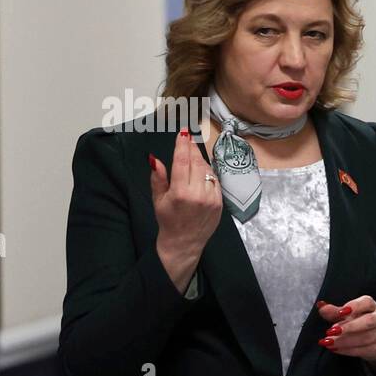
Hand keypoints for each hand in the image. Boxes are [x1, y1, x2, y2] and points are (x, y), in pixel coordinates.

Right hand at [152, 128, 222, 292]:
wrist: (184, 243)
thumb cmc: (168, 220)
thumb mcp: (158, 199)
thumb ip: (158, 177)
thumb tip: (155, 158)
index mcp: (181, 193)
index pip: (183, 162)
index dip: (183, 145)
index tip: (183, 133)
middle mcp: (198, 194)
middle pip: (197, 163)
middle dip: (192, 149)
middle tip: (188, 138)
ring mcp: (212, 199)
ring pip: (207, 170)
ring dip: (200, 160)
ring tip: (192, 154)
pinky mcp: (220, 203)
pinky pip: (215, 181)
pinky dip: (208, 173)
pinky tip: (201, 171)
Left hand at [316, 295, 375, 367]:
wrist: (375, 338)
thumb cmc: (358, 321)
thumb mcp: (346, 314)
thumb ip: (334, 311)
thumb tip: (320, 306)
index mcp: (371, 306)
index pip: (366, 303)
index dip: (354, 307)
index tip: (340, 312)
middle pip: (369, 321)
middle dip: (350, 327)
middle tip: (331, 331)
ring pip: (365, 338)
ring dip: (344, 341)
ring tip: (329, 342)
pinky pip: (363, 350)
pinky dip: (347, 350)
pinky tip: (335, 349)